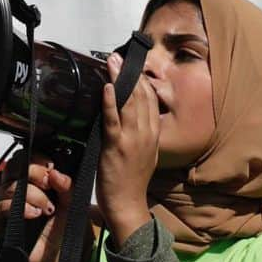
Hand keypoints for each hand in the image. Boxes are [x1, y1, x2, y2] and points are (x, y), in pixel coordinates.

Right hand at [0, 152, 75, 261]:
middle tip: (49, 185)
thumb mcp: (70, 206)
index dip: (37, 158)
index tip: (52, 167)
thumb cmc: (61, 233)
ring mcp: (4, 204)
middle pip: (15, 166)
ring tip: (47, 209)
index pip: (26, 158)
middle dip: (34, 172)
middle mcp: (15, 189)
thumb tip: (55, 173)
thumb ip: (66, 187)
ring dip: (32, 194)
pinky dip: (18, 207)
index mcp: (32, 182)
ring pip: (10, 186)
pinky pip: (0, 207)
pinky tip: (34, 214)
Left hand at [96, 52, 157, 247]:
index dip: (141, 80)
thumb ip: (142, 134)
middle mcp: (147, 134)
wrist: (127, 204)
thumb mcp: (145, 154)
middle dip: (130, 74)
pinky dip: (110, 102)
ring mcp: (132, 140)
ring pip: (129, 103)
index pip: (151, 100)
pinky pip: (114, 120)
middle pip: (142, 96)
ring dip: (119, 80)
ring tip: (111, 63)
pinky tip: (107, 87)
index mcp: (154, 134)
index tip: (131, 66)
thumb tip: (132, 115)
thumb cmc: (131, 181)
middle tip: (118, 57)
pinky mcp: (116, 147)